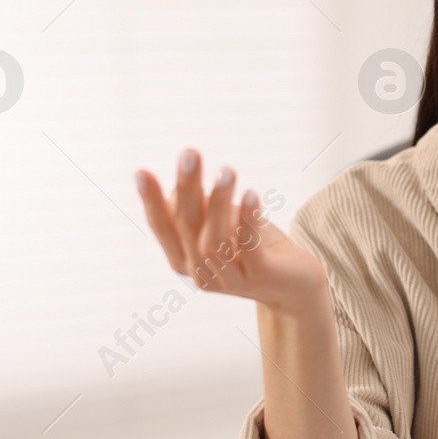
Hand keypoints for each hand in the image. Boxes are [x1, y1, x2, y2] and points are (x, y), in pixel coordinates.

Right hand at [136, 148, 324, 312]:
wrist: (296, 284)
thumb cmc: (255, 247)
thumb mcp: (225, 222)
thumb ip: (202, 208)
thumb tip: (182, 184)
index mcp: (184, 259)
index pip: (162, 227)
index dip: (151, 202)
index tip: (141, 172)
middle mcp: (200, 273)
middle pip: (187, 227)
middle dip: (187, 188)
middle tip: (190, 154)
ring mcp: (230, 280)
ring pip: (215, 240)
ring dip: (219, 202)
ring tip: (227, 171)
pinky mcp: (260, 278)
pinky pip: (250, 249)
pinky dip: (249, 220)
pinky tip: (251, 194)